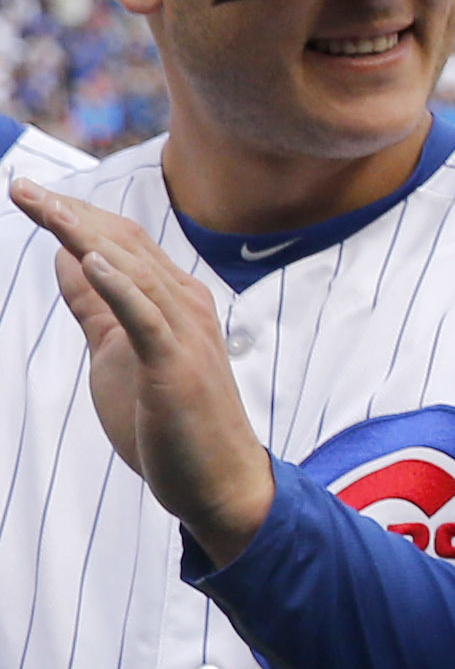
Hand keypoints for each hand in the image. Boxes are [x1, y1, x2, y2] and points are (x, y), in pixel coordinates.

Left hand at [12, 178, 276, 564]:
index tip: (29, 193)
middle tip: (21, 187)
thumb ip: (97, 307)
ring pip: (131, 271)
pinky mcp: (177, 365)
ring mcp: (185, 334)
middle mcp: (186, 306)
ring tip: (43, 207)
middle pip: (124, 245)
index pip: (123, 243)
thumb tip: (68, 258)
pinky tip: (89, 260)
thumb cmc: (171, 421)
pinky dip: (119, 285)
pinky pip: (146, 318)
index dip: (75, 215)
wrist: (219, 481)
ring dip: (83, 236)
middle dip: (69, 214)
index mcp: (175, 301)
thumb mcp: (118, 354)